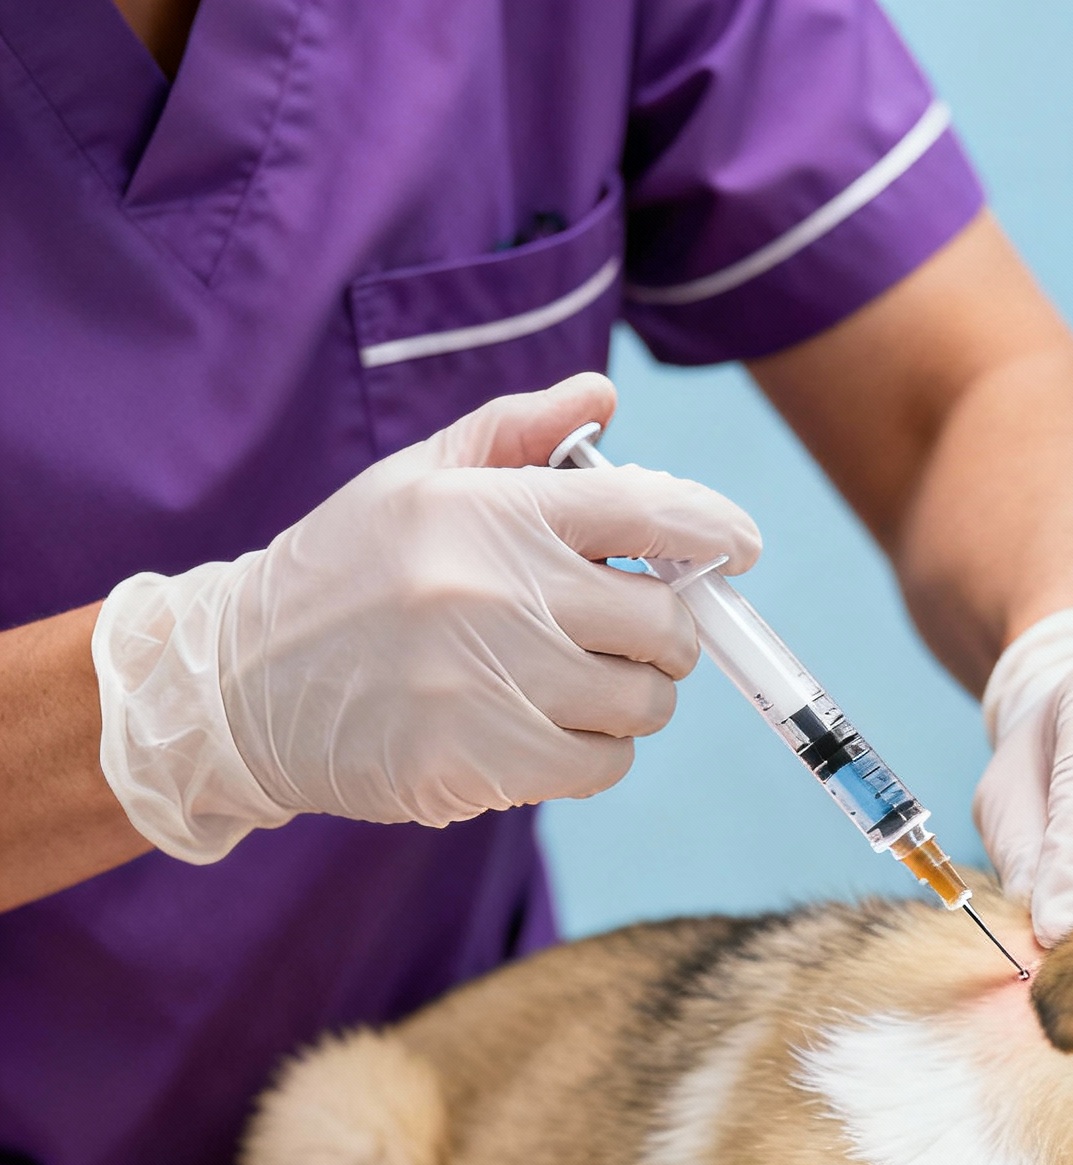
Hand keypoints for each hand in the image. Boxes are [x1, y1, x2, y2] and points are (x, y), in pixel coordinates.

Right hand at [93, 372, 759, 861]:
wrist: (238, 684)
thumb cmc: (344, 574)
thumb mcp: (416, 481)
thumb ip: (516, 436)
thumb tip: (603, 397)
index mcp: (493, 510)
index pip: (648, 509)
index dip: (714, 529)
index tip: (740, 547)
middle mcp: (501, 590)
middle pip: (665, 623)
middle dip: (662, 634)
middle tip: (623, 635)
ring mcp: (495, 681)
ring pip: (644, 703)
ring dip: (628, 700)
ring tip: (569, 685)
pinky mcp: (484, 761)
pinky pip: (604, 765)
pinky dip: (593, 755)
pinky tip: (544, 732)